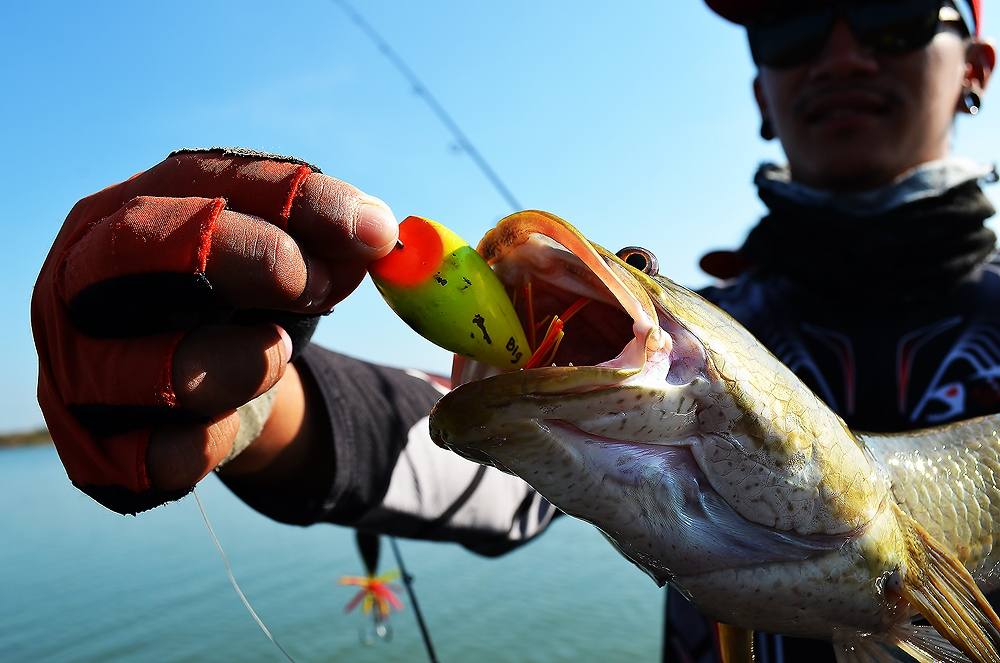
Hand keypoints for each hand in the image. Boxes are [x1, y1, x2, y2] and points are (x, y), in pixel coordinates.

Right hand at [31, 148, 397, 512]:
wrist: (198, 394)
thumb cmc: (238, 304)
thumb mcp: (283, 259)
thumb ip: (330, 239)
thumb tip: (379, 231)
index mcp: (125, 211)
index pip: (203, 179)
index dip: (293, 199)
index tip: (372, 232)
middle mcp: (77, 280)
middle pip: (144, 246)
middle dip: (254, 257)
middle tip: (319, 286)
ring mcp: (74, 368)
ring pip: (162, 368)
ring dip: (246, 365)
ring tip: (273, 354)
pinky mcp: (91, 451)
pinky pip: (164, 455)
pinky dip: (219, 439)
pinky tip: (232, 418)